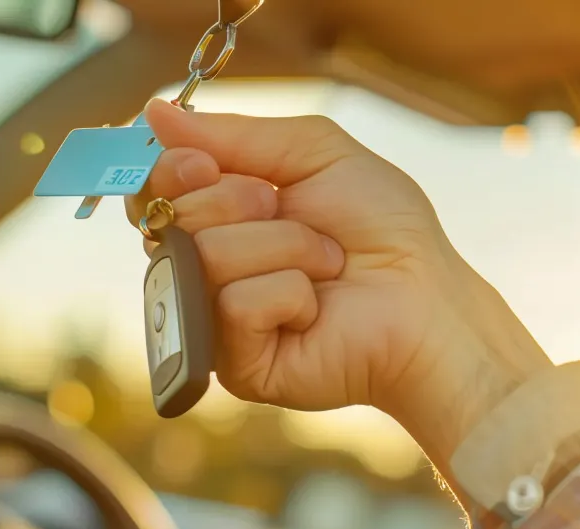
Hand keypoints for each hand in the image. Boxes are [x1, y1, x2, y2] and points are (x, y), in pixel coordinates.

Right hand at [123, 99, 551, 463]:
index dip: (167, 170)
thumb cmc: (383, 229)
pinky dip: (289, 293)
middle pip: (170, 217)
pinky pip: (234, 305)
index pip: (152, 190)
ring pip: (205, 257)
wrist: (428, 299)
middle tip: (286, 210)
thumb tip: (151, 112)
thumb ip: (235, 135)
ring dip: (283, 246)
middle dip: (239, 201)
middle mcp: (209, 268)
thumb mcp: (316, 154)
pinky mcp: (236, 365)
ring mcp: (218, 320)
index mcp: (221, 216)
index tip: (202, 162)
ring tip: (324, 265)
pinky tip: (317, 307)